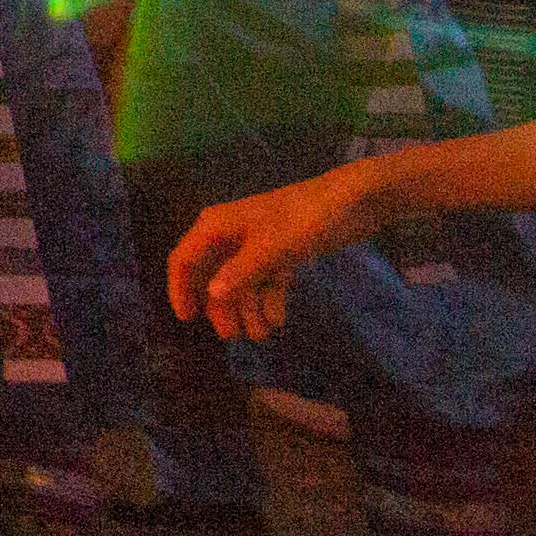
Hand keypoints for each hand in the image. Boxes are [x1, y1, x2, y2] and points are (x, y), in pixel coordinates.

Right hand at [168, 161, 399, 343]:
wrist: (354, 200)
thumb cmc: (306, 218)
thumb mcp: (271, 247)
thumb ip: (241, 272)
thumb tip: (212, 294)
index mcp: (217, 226)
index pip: (184, 259)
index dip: (181, 289)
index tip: (187, 319)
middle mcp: (230, 234)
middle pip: (212, 275)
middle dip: (221, 306)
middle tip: (233, 336)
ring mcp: (257, 244)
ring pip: (241, 282)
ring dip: (248, 308)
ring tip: (263, 333)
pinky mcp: (281, 251)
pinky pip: (265, 280)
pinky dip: (269, 299)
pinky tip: (278, 318)